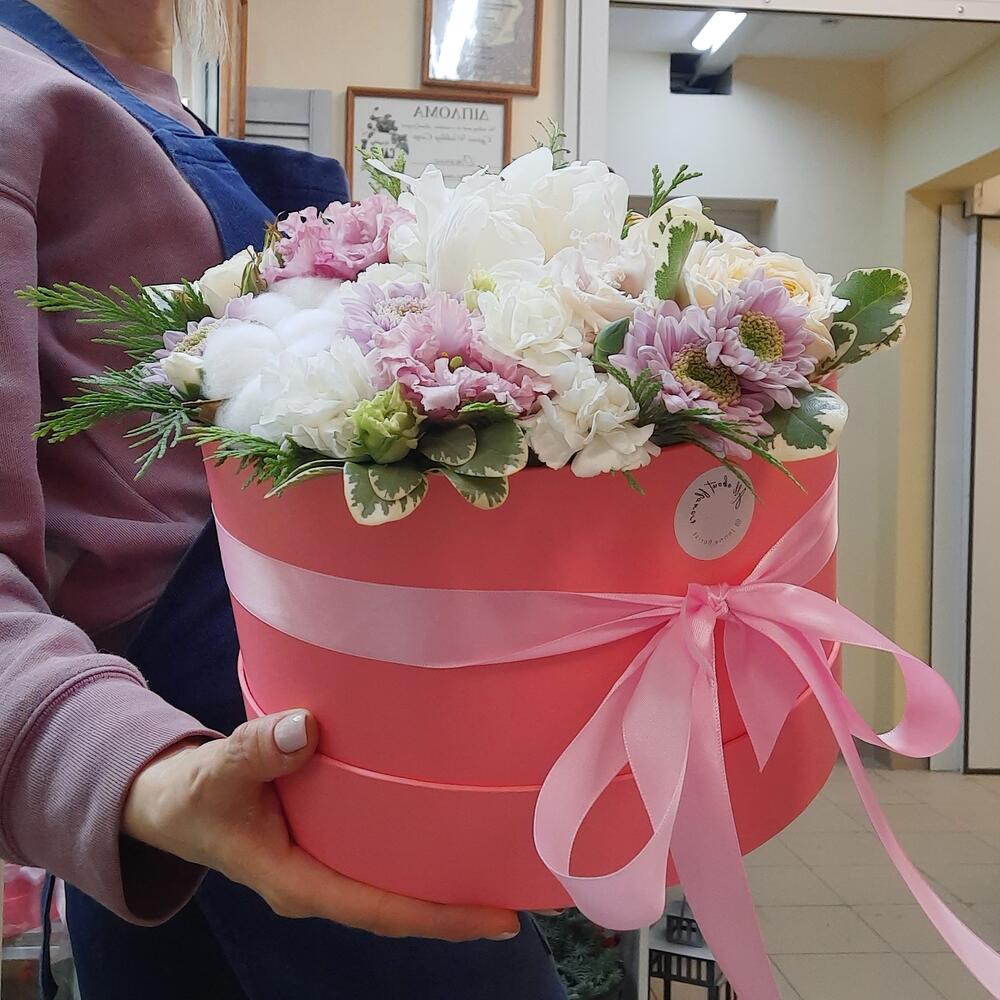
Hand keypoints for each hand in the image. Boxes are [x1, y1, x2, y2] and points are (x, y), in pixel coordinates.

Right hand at [122, 709, 519, 941]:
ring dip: (438, 883)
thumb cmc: (193, 793)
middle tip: (519, 892)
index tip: (498, 919)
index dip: (440, 916)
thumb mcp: (218, 772)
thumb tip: (306, 729)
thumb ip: (256, 751)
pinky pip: (378, 860)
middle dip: (454, 907)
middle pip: (397, 908)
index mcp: (297, 880)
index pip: (379, 909)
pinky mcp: (324, 845)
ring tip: (497, 866)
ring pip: (390, 886)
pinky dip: (414, 854)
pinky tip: (444, 834)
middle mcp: (318, 882)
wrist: (170, 801)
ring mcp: (323, 867)